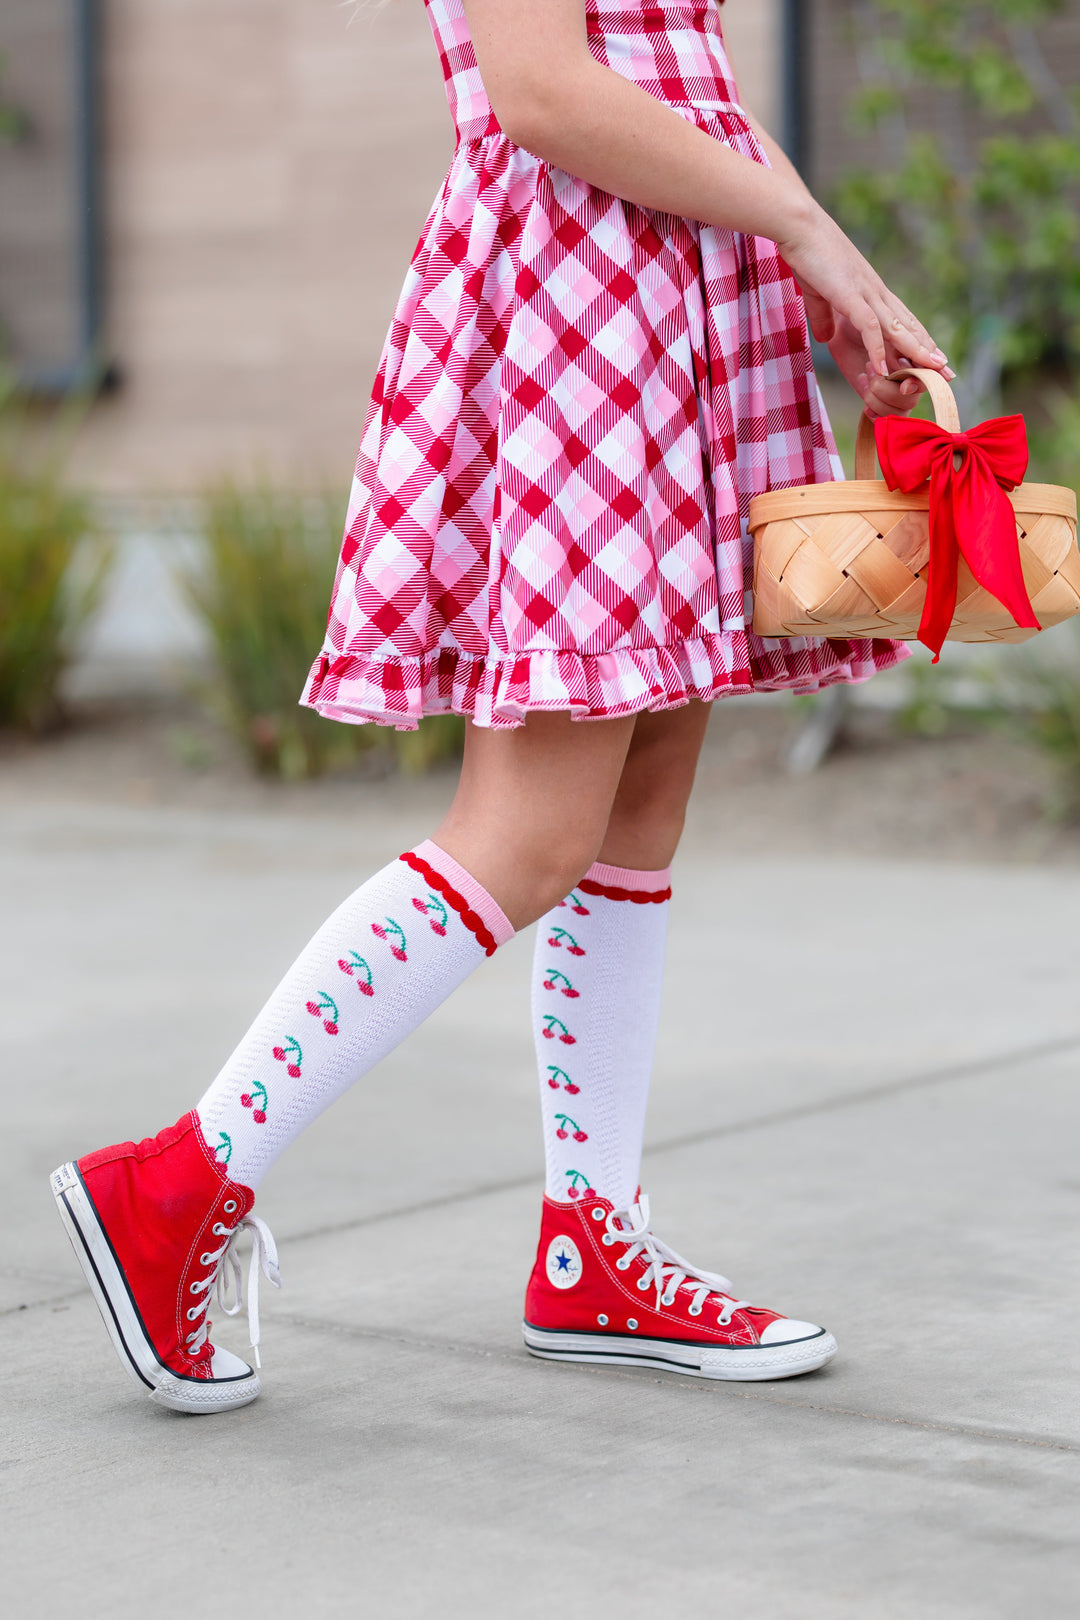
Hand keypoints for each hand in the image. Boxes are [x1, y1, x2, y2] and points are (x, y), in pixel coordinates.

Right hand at [778, 202, 954, 397]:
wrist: (799, 225)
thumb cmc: (807, 253)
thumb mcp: (816, 292)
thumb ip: (823, 316)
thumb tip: (825, 338)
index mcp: (870, 289)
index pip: (902, 318)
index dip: (918, 338)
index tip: (933, 357)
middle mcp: (875, 291)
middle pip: (907, 325)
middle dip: (927, 349)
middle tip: (946, 371)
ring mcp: (865, 292)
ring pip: (896, 327)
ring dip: (914, 350)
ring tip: (931, 371)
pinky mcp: (849, 295)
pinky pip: (869, 327)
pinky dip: (877, 349)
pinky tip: (883, 370)